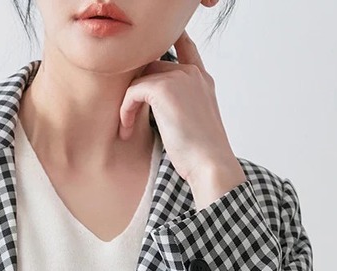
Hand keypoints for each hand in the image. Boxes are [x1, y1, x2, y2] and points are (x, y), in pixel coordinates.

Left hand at [118, 32, 246, 207]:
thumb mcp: (194, 121)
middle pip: (153, 66)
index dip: (170, 41)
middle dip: (138, 89)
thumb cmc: (201, 153)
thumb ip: (182, 104)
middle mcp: (192, 73)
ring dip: (129, 104)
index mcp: (202, 80)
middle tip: (129, 115)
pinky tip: (127, 129)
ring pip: (141, 79)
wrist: (210, 163)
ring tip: (127, 128)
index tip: (152, 47)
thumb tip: (158, 108)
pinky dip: (126, 111)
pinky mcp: (164, 89)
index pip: (185, 47)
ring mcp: (179, 78)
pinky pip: (133, 92)